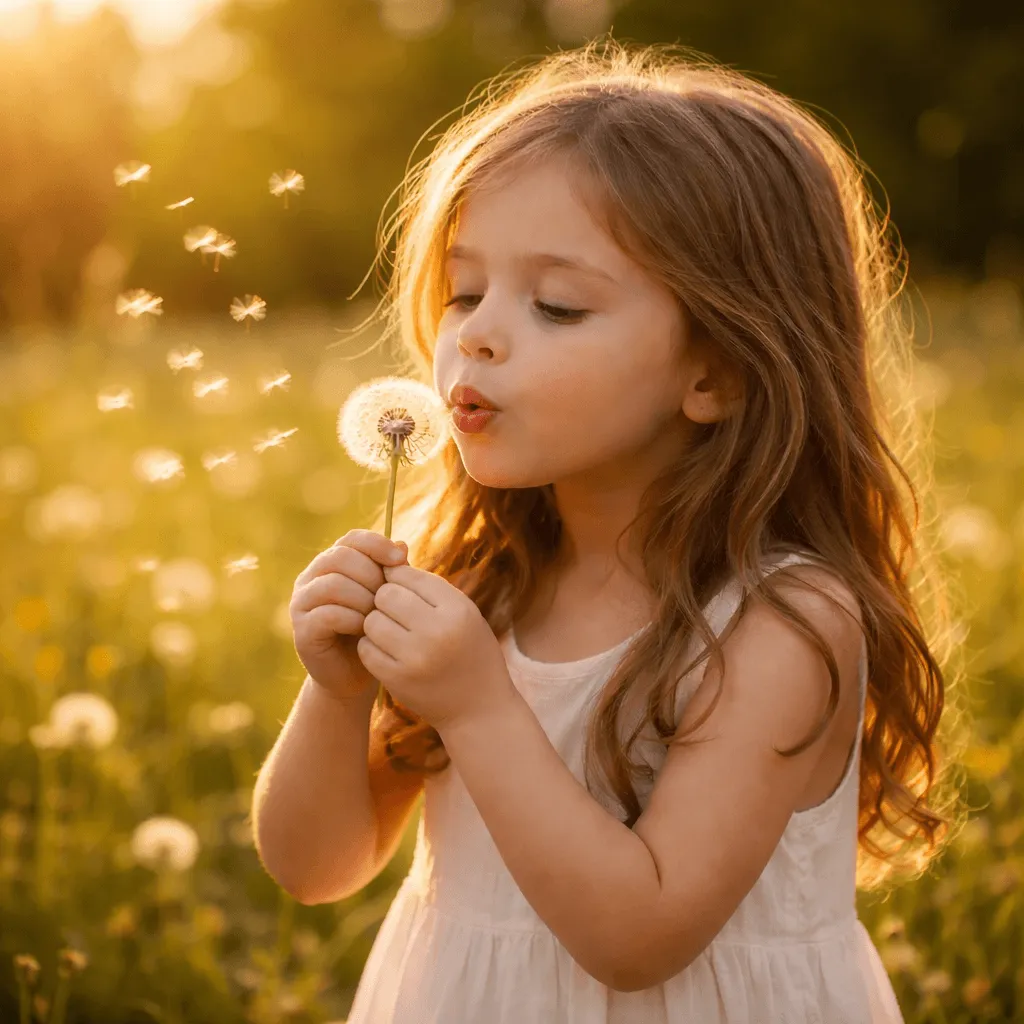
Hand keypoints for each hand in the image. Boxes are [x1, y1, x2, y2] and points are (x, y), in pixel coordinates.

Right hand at [289, 529, 407, 701]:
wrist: (355, 675)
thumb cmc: (375, 631)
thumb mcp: (388, 599)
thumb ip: (393, 573)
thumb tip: (402, 545)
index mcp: (332, 563)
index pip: (351, 539)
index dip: (376, 544)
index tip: (400, 560)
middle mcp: (311, 578)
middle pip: (340, 557)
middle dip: (370, 575)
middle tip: (387, 598)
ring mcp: (301, 603)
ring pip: (333, 584)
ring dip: (362, 599)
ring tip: (377, 615)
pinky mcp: (301, 629)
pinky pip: (327, 614)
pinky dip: (352, 619)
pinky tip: (365, 630)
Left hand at [356, 563, 516, 731]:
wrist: (480, 710)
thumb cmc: (472, 652)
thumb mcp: (464, 614)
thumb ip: (430, 588)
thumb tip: (391, 559)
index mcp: (458, 610)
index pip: (409, 575)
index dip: (399, 578)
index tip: (403, 589)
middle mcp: (437, 632)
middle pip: (386, 595)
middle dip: (385, 599)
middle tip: (393, 610)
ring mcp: (415, 658)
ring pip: (371, 621)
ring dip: (376, 622)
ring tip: (391, 629)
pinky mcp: (397, 680)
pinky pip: (366, 649)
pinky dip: (371, 645)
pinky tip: (386, 649)